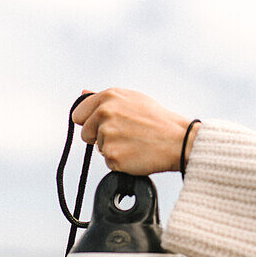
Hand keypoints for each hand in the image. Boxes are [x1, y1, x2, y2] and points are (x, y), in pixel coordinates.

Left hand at [71, 88, 198, 174]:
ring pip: (99, 149)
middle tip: (124, 136)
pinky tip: (136, 153)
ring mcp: (107, 135)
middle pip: (85, 134)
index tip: (102, 126)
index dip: (89, 122)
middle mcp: (104, 114)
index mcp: (108, 98)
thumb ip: (104, 98)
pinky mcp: (112, 156)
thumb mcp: (132, 99)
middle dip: (99, 138)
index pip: (78, 114)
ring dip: (113, 149)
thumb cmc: (156, 120)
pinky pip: (109, 162)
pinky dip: (120, 162)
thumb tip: (83, 93)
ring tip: (134, 143)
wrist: (177, 140)